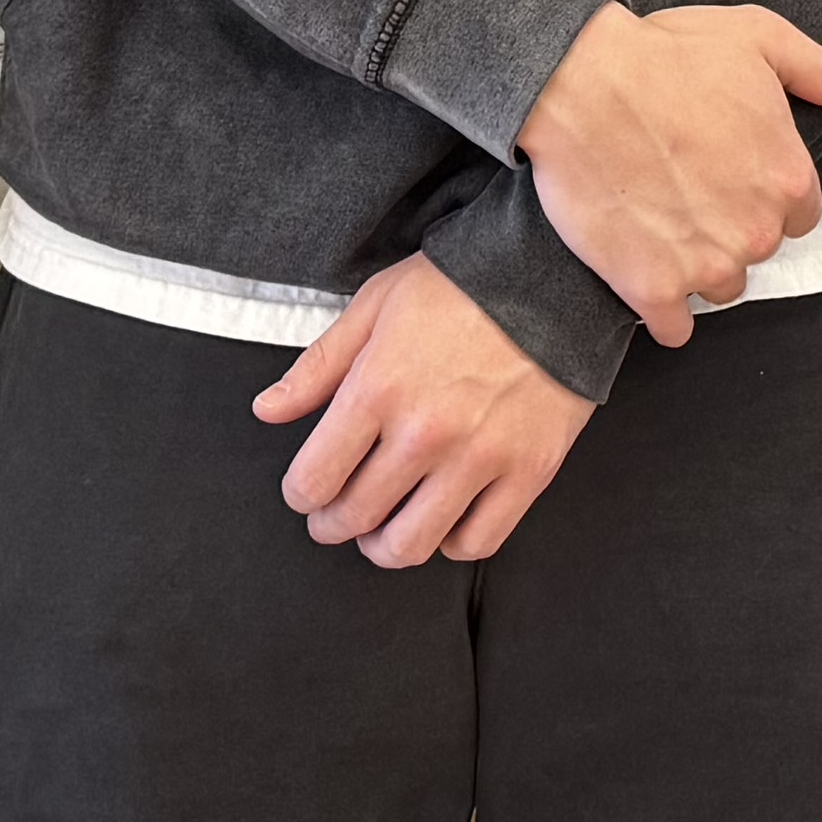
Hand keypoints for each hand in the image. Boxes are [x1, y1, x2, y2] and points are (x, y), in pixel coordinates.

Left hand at [252, 256, 593, 567]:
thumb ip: (318, 365)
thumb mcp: (376, 306)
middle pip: (356, 517)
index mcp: (378, 389)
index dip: (300, 494)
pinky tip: (442, 519)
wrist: (554, 274)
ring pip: (412, 544)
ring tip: (382, 531)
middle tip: (335, 515)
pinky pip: (477, 541)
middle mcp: (425, 433)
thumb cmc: (462, 283)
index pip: (314, 480)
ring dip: (384, 547)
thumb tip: (267, 411)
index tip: (306, 489)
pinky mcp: (528, 471)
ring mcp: (480, 457)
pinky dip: (451, 543)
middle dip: (332, 524)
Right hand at [515, 1, 821, 343]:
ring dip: (698, 262)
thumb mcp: (762, 41)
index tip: (729, 169)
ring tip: (661, 216)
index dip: (763, 190)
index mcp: (788, 177)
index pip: (799, 213)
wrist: (578, 81)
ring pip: (721, 286)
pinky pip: (674, 327)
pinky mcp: (651, 288)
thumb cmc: (667, 54)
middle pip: (759, 247)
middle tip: (688, 183)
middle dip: (731, 223)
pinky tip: (646, 270)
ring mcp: (704, 264)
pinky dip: (662, 307)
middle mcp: (756, 229)